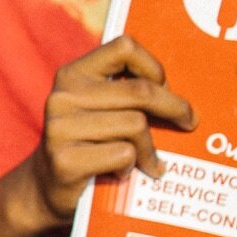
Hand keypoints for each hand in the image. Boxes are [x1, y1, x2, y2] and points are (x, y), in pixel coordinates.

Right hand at [24, 35, 194, 226]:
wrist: (48, 188)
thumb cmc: (91, 144)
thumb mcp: (100, 109)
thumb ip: (127, 93)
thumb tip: (181, 98)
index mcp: (72, 75)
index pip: (124, 47)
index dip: (153, 67)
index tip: (162, 87)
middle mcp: (62, 97)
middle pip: (140, 91)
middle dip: (174, 107)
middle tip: (189, 122)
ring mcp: (60, 128)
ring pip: (136, 125)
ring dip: (150, 148)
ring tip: (151, 161)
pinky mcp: (65, 160)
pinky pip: (124, 154)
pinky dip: (133, 166)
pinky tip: (124, 173)